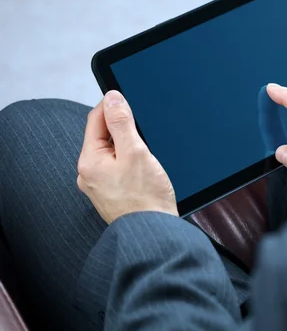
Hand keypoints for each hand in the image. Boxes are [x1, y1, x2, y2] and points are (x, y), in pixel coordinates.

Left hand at [77, 91, 177, 223]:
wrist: (153, 233)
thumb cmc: (146, 199)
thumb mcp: (136, 152)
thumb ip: (122, 123)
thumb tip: (112, 97)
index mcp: (89, 161)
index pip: (96, 120)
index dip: (113, 105)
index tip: (129, 98)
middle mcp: (89, 174)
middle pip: (104, 136)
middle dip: (124, 128)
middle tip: (144, 129)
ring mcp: (99, 185)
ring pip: (113, 152)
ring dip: (129, 146)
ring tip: (147, 152)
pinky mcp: (112, 193)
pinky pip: (118, 168)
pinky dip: (130, 161)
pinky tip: (145, 168)